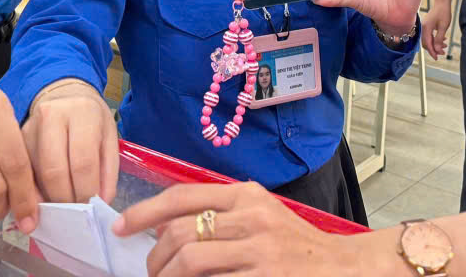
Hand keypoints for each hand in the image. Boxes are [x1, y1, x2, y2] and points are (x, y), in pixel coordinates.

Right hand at [21, 79, 118, 206]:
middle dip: (64, 200)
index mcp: (82, 113)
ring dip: (46, 200)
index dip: (85, 192)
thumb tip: (99, 204)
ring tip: (58, 212)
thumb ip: (107, 171)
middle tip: (73, 214)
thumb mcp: (108, 138)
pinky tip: (41, 203)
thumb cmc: (90, 120)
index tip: (89, 209)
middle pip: (54, 171)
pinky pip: (20, 173)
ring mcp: (28, 126)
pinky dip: (30, 193)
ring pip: (33, 174)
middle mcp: (52, 116)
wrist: (63, 94)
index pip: (82, 162)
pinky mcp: (14, 139)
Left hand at [113, 181, 381, 276]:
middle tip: (150, 273)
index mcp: (247, 195)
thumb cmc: (296, 246)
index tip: (122, 228)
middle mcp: (252, 217)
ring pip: (189, 261)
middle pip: (180, 232)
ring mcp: (259, 251)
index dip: (144, 212)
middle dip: (153, 258)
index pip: (182, 196)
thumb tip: (165, 229)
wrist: (343, 269)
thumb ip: (220, 215)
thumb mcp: (261, 215)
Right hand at [421, 0, 452, 59]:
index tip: (437, 57)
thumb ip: (439, 38)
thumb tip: (436, 49)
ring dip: (435, 44)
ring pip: (428, 40)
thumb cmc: (443, 12)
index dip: (432, 51)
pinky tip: (443, 40)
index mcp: (426, 28)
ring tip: (444, 46)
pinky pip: (429, 35)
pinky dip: (435, 39)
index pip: (427, 43)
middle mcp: (423, 28)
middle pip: (426, 43)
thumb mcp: (443, 27)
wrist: (442, 2)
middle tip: (443, 52)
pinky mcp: (427, 25)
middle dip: (434, 49)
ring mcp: (424, 26)